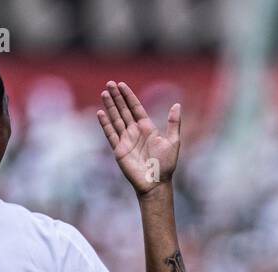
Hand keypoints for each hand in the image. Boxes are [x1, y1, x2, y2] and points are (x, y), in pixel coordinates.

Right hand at [96, 80, 180, 194]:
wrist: (156, 183)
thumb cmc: (166, 165)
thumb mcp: (173, 141)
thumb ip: (173, 123)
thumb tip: (177, 104)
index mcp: (147, 128)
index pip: (135, 107)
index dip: (128, 96)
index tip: (121, 84)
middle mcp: (135, 132)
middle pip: (123, 110)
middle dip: (117, 97)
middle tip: (110, 83)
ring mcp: (126, 140)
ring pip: (116, 119)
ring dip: (110, 106)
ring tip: (104, 93)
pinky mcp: (119, 150)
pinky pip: (110, 134)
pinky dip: (105, 124)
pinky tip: (100, 113)